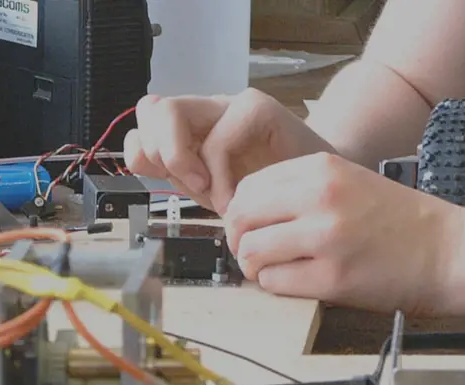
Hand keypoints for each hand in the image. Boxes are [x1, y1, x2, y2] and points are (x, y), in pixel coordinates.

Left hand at [123, 89, 335, 212]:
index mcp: (194, 129)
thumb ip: (179, 175)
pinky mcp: (259, 110)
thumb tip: (138, 159)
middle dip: (158, 153)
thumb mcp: (214, 190)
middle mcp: (209, 111)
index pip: (145, 122)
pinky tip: (234, 198)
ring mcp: (232, 107)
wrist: (327, 192)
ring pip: (170, 111)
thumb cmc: (274, 195)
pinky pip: (218, 138)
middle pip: (152, 109)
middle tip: (190, 186)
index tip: (165, 184)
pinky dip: (219, 176)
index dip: (142, 153)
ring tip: (208, 191)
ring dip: (179, 157)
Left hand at [225, 152, 464, 314]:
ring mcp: (325, 238)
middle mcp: (319, 198)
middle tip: (254, 254)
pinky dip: (277, 287)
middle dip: (240, 240)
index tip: (251, 228)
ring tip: (277, 271)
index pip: (248, 187)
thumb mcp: (350, 183)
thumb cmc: (404, 223)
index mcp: (322, 169)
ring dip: (256, 267)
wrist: (450, 251)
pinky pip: (274, 284)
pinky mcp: (332, 279)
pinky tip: (299, 283)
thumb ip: (302, 191)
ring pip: (252, 253)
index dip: (241, 213)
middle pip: (241, 218)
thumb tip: (249, 214)